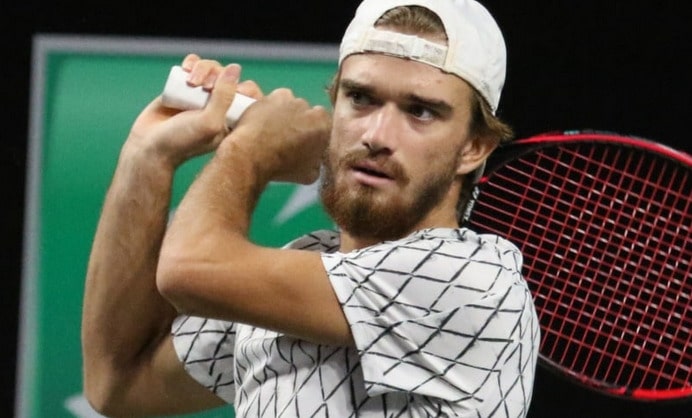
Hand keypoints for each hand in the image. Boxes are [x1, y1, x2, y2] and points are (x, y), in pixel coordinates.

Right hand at [124, 54, 261, 167]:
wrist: (149, 147)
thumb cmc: (182, 140)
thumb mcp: (209, 121)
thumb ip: (225, 96)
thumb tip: (235, 68)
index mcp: (232, 120)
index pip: (248, 96)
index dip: (243, 87)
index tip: (232, 91)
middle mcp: (219, 107)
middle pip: (229, 77)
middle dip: (218, 74)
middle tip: (204, 86)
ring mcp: (202, 97)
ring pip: (212, 69)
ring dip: (204, 67)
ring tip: (191, 81)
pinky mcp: (184, 88)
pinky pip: (195, 67)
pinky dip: (192, 63)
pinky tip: (186, 68)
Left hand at [227, 88, 331, 184]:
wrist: (252, 155)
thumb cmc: (282, 167)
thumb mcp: (309, 175)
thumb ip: (317, 161)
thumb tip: (315, 159)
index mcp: (324, 128)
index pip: (325, 127)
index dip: (315, 134)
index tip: (305, 142)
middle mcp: (312, 111)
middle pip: (309, 115)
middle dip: (301, 123)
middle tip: (288, 137)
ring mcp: (293, 101)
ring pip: (293, 105)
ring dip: (287, 114)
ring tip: (273, 130)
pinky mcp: (275, 96)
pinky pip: (278, 99)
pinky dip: (272, 106)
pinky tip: (264, 120)